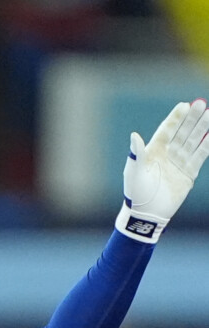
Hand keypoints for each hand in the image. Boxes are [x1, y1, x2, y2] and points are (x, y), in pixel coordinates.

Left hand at [116, 98, 208, 242]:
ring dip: (201, 129)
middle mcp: (167, 156)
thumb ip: (136, 154)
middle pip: (182, 133)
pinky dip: (206, 145)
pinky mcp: (188, 174)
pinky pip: (199, 156)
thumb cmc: (135, 194)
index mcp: (153, 152)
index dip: (175, 119)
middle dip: (191, 119)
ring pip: (192, 142)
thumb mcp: (134, 173)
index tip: (184, 106)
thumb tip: (134, 135)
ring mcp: (178, 164)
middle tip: (201, 104)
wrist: (147, 215)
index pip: (166, 131)